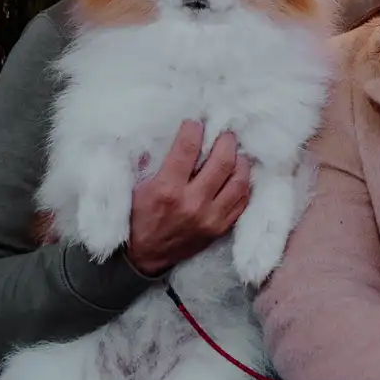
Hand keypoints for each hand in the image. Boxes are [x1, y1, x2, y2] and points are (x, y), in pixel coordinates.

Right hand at [126, 121, 252, 275]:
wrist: (144, 257)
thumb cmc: (138, 217)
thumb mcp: (135, 187)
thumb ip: (148, 161)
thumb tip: (161, 134)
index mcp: (167, 189)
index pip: (187, 149)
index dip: (194, 129)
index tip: (196, 122)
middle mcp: (192, 203)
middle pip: (221, 162)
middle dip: (226, 141)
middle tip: (225, 133)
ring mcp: (210, 218)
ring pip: (238, 182)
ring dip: (240, 162)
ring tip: (236, 152)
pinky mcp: (220, 228)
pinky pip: (242, 202)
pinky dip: (244, 184)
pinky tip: (240, 174)